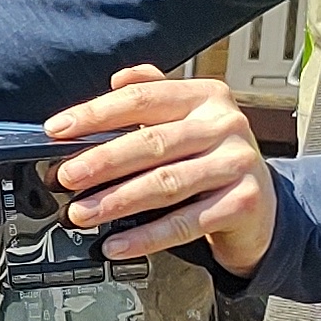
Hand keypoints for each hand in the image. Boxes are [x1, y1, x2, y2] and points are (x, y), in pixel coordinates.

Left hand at [45, 64, 274, 273]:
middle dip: (102, 161)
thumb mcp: (188, 119)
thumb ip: (153, 96)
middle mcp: (225, 124)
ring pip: (166, 183)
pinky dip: (146, 236)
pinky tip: (117, 243)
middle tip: (66, 177)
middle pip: (152, 141)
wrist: (262, 205)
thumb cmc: (211, 158)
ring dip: (117, 201)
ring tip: (82, 213)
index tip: (58, 130)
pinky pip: (185, 223)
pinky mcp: (243, 202)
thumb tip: (117, 78)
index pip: (143, 99)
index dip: (96, 114)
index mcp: (206, 96)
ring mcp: (237, 163)